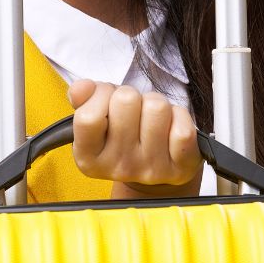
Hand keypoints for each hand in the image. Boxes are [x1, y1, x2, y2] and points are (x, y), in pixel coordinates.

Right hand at [68, 78, 201, 196]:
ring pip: (157, 107)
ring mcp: (150, 170)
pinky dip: (180, 117)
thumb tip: (81, 88)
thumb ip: (85, 98)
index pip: (88, 117)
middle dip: (132, 95)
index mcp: (89, 157)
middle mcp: (118, 168)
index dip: (100, 95)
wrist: (155, 174)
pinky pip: (183, 128)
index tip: (107, 98)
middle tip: (134, 110)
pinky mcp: (180, 168)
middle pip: (125, 101)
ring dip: (156, 102)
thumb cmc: (123, 134)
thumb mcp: (98, 117)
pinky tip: (171, 127)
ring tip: (152, 117)